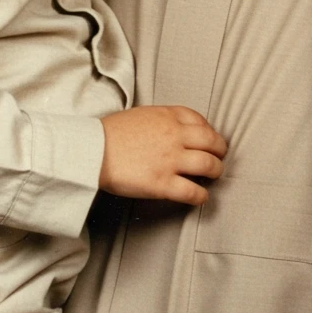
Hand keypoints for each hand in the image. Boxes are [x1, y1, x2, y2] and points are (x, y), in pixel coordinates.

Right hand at [100, 105, 226, 204]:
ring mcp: (170, 160)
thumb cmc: (111, 133)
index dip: (209, 132)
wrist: (92, 150)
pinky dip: (202, 196)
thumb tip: (174, 131)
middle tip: (218, 158)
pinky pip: (193, 192)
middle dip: (220, 152)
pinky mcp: (162, 183)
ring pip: (209, 166)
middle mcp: (174, 136)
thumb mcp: (140, 115)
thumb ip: (161, 120)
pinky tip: (200, 197)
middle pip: (212, 142)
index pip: (200, 121)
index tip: (208, 140)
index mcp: (167, 116)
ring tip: (212, 177)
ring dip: (215, 172)